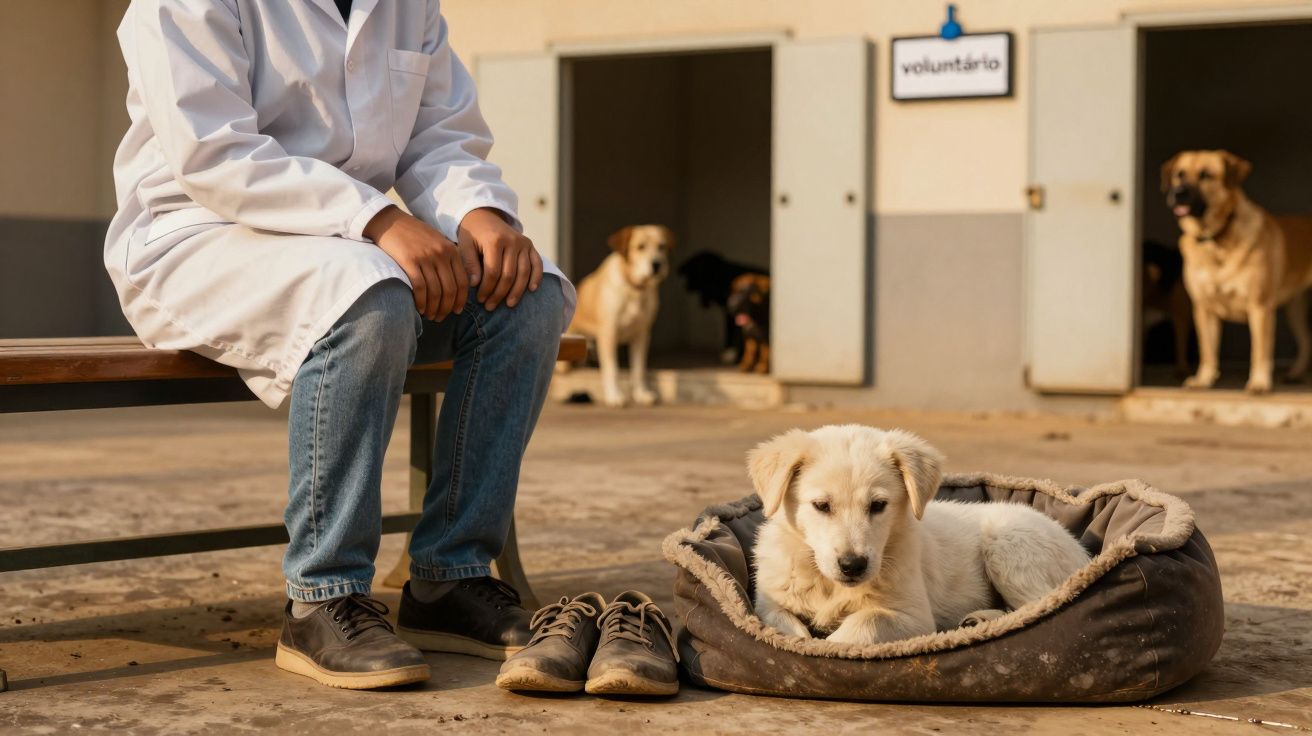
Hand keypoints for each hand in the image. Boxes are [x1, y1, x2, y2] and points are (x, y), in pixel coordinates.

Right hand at [365, 205, 467, 320]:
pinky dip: (421, 302)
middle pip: (450, 290)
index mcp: (451, 251)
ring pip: (436, 291)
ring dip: (433, 308)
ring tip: (429, 316)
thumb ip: (448, 259)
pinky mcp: (409, 261)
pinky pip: (420, 288)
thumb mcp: (437, 242)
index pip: (463, 282)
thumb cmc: (413, 235)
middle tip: (440, 318)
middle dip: (446, 308)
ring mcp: (426, 257)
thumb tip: (455, 286)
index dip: (461, 300)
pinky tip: (419, 308)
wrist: (389, 221)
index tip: (456, 311)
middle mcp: (441, 254)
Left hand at [457, 208, 543, 309]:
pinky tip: (531, 290)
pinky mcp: (530, 245)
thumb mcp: (465, 245)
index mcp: (494, 241)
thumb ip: (469, 264)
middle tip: (490, 306)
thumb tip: (475, 284)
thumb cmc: (472, 234)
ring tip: (509, 304)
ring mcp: (523, 243)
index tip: (480, 300)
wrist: (484, 216)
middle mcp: (512, 241)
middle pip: (509, 275)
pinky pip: (537, 264)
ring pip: (524, 273)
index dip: (487, 289)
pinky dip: (536, 277)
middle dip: (499, 294)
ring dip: (517, 292)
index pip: (492, 272)